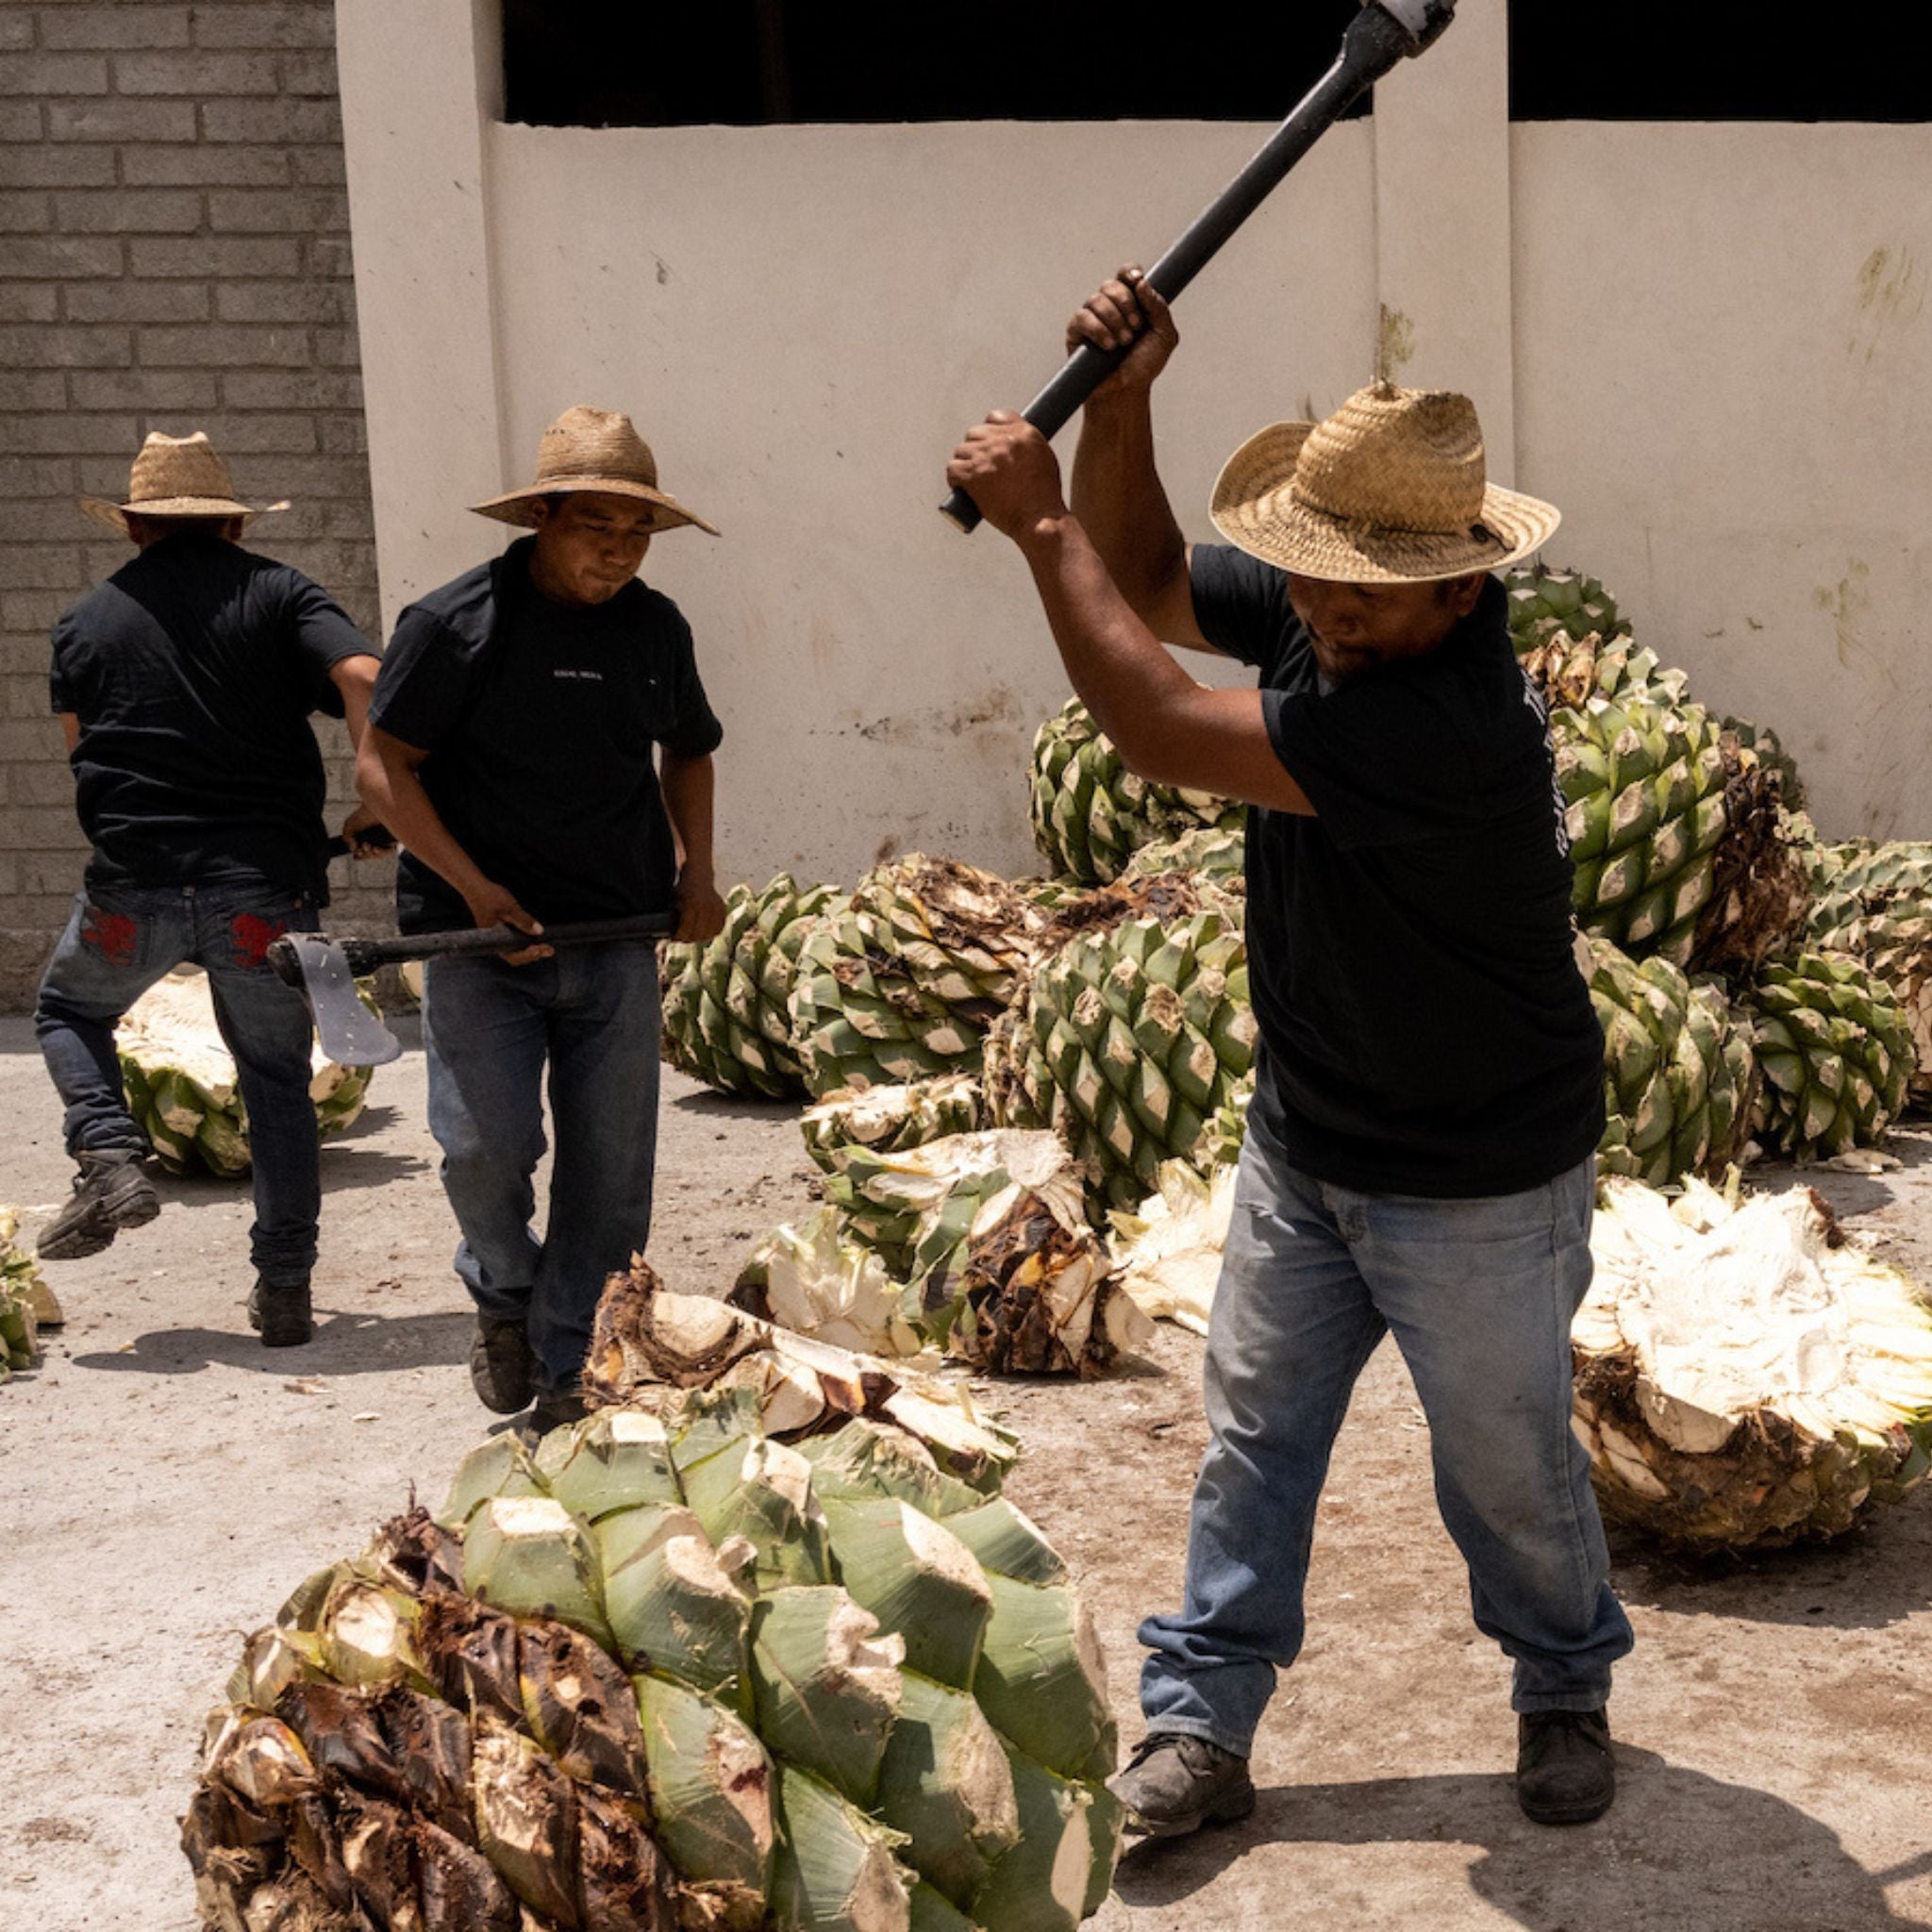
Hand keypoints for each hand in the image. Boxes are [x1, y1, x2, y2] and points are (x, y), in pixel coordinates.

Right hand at [339, 803, 391, 859]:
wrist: (375, 804)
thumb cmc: (363, 814)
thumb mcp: (350, 826)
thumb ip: (347, 838)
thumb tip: (353, 849)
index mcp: (369, 840)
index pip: (366, 853)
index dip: (361, 856)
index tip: (356, 856)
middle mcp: (379, 841)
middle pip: (373, 855)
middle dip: (366, 855)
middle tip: (361, 848)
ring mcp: (388, 840)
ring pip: (381, 854)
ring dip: (372, 854)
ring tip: (366, 846)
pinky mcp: (396, 839)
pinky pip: (391, 851)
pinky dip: (383, 852)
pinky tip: (375, 848)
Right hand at [463, 878, 550, 964]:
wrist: (477, 888)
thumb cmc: (490, 897)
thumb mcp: (509, 908)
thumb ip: (523, 920)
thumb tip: (539, 931)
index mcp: (495, 940)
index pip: (512, 956)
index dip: (527, 956)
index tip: (539, 949)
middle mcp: (497, 942)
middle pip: (517, 956)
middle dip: (534, 954)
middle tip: (550, 949)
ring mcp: (500, 938)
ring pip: (518, 950)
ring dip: (533, 950)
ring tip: (548, 947)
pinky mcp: (504, 932)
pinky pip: (517, 942)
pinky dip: (528, 942)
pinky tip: (538, 938)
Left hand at [673, 870, 727, 944]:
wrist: (699, 876)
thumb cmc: (683, 889)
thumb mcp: (675, 900)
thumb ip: (672, 914)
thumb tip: (665, 930)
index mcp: (692, 904)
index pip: (686, 929)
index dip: (679, 936)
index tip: (675, 938)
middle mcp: (705, 907)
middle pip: (697, 933)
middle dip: (689, 938)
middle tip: (683, 938)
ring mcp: (716, 908)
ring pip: (709, 933)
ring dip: (700, 937)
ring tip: (693, 936)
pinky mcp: (722, 909)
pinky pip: (719, 927)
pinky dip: (712, 932)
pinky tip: (705, 932)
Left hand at [945, 412, 1068, 543]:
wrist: (1039, 518)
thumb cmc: (1044, 496)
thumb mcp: (1044, 459)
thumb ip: (1026, 445)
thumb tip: (1010, 445)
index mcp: (1023, 432)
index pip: (995, 417)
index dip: (989, 432)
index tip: (988, 445)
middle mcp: (1003, 440)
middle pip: (974, 433)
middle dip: (975, 450)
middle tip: (981, 468)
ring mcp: (985, 456)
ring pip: (961, 451)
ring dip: (964, 465)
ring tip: (974, 481)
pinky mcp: (971, 474)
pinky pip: (952, 469)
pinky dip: (955, 480)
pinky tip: (963, 488)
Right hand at [1066, 265, 1177, 402]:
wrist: (1125, 392)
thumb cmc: (1143, 366)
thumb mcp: (1164, 336)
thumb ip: (1159, 308)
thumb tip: (1141, 283)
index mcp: (1132, 302)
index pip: (1126, 274)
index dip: (1129, 272)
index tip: (1137, 280)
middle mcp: (1110, 306)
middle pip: (1111, 284)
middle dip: (1127, 304)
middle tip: (1135, 329)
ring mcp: (1092, 317)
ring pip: (1097, 299)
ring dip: (1114, 321)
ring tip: (1123, 343)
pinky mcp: (1076, 331)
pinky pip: (1083, 317)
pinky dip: (1098, 330)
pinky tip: (1108, 346)